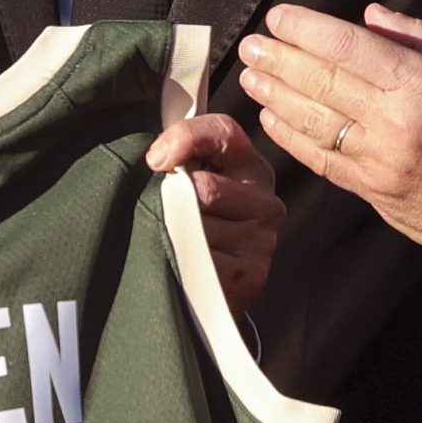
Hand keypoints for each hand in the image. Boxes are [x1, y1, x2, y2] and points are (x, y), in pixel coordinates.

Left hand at [149, 111, 285, 316]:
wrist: (208, 290)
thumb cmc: (192, 225)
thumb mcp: (189, 180)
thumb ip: (180, 154)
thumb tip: (158, 159)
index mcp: (250, 167)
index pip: (223, 133)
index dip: (185, 139)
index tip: (156, 159)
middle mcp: (265, 201)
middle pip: (203, 187)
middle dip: (174, 202)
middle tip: (169, 215)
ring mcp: (262, 240)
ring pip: (197, 227)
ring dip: (175, 236)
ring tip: (177, 244)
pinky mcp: (250, 274)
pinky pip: (199, 261)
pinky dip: (180, 264)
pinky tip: (184, 266)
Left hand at [239, 2, 421, 297]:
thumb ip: (419, 38)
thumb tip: (370, 15)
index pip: (347, 45)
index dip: (305, 29)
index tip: (278, 18)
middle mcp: (397, 119)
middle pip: (320, 80)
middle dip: (277, 58)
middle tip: (250, 44)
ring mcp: (382, 160)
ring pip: (312, 120)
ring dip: (274, 96)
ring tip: (250, 76)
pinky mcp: (374, 192)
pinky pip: (321, 160)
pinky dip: (291, 138)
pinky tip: (271, 119)